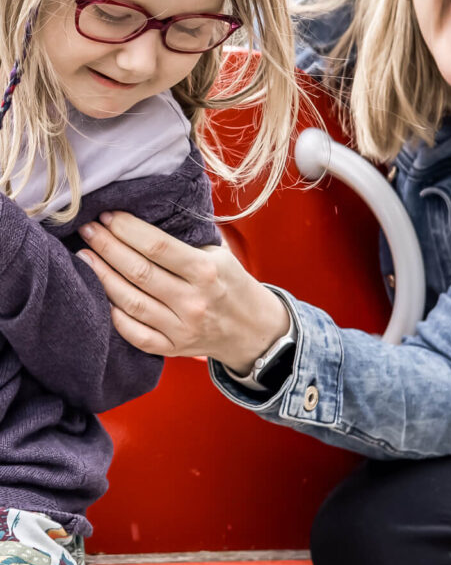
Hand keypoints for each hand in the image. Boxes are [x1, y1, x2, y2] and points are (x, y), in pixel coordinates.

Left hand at [78, 212, 289, 371]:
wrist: (252, 328)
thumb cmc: (230, 283)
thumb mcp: (218, 254)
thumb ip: (184, 242)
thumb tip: (138, 221)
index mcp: (206, 270)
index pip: (157, 246)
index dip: (127, 229)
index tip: (108, 216)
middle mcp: (193, 301)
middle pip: (138, 272)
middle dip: (107, 247)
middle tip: (87, 230)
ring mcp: (181, 328)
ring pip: (130, 302)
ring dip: (102, 277)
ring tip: (85, 257)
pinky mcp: (172, 348)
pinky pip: (134, 334)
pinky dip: (113, 315)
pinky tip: (99, 295)